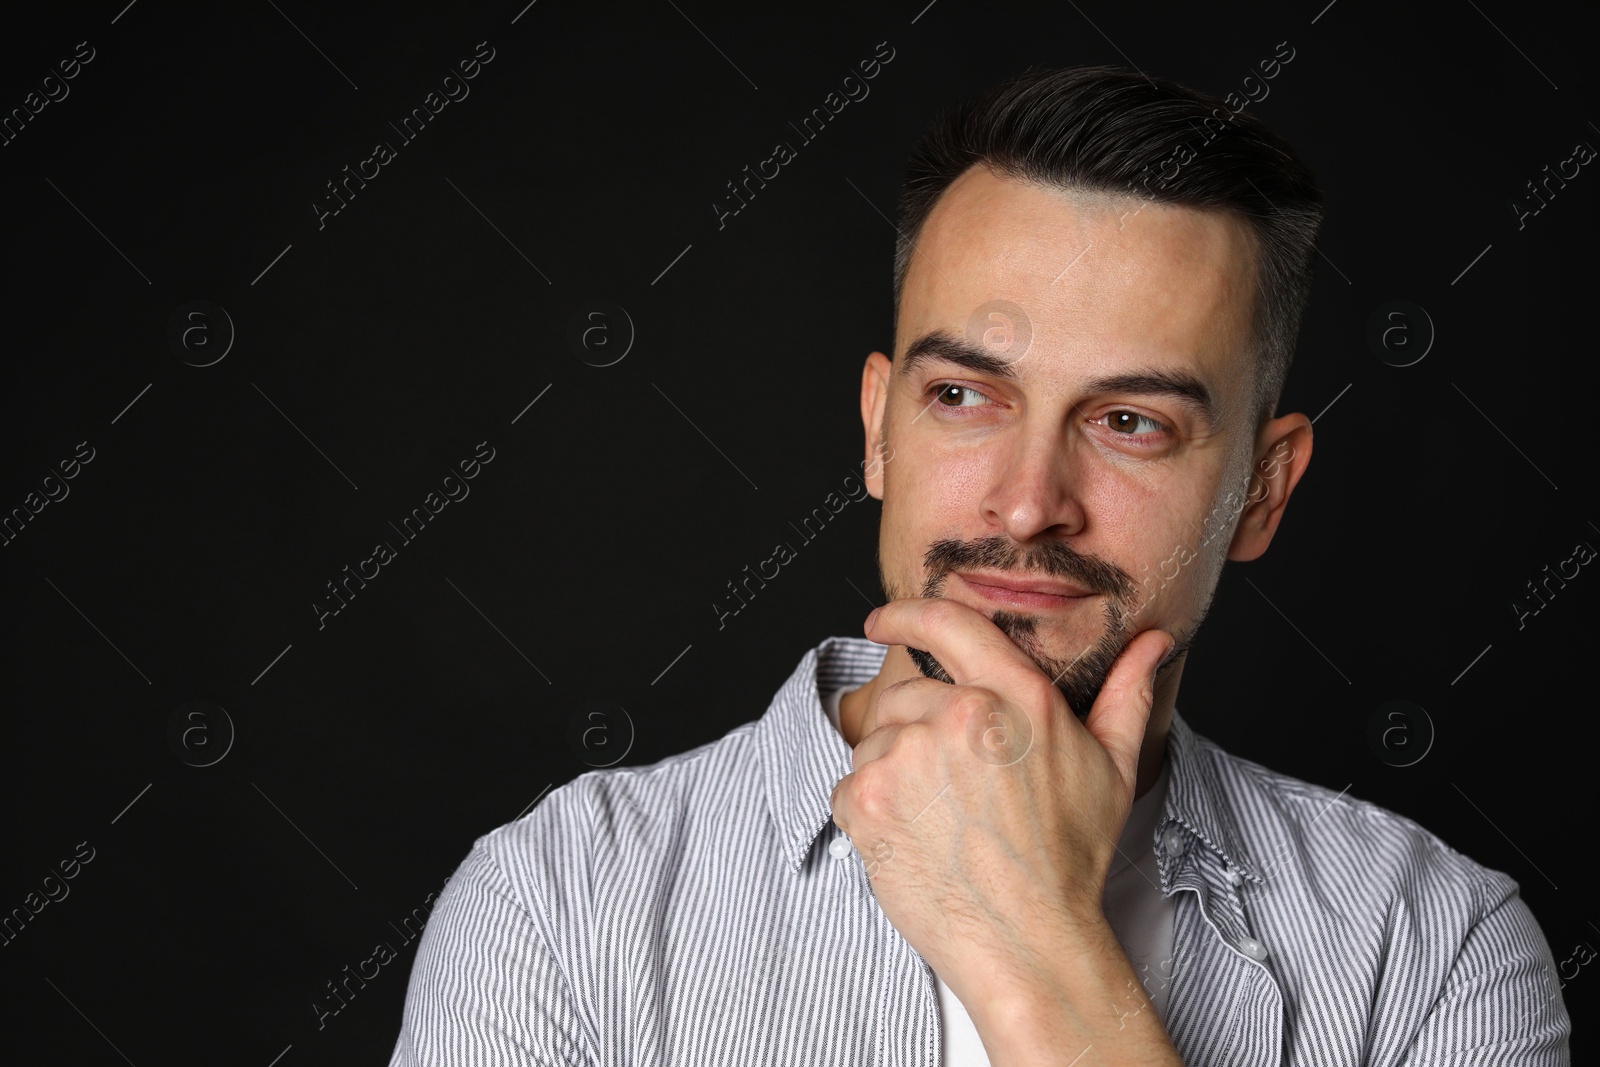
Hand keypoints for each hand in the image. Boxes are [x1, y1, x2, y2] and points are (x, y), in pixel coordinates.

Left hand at [828, 596, 1172, 1023]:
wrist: (1028, 939)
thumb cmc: (1069, 859)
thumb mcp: (1112, 768)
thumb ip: (1125, 694)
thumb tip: (1153, 644)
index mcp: (1017, 697)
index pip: (949, 624)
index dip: (906, 613)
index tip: (882, 618)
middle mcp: (959, 715)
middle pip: (903, 694)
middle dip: (913, 730)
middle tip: (949, 788)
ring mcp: (908, 755)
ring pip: (874, 740)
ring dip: (892, 771)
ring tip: (940, 819)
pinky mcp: (868, 797)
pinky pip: (848, 783)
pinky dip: (869, 809)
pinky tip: (914, 838)